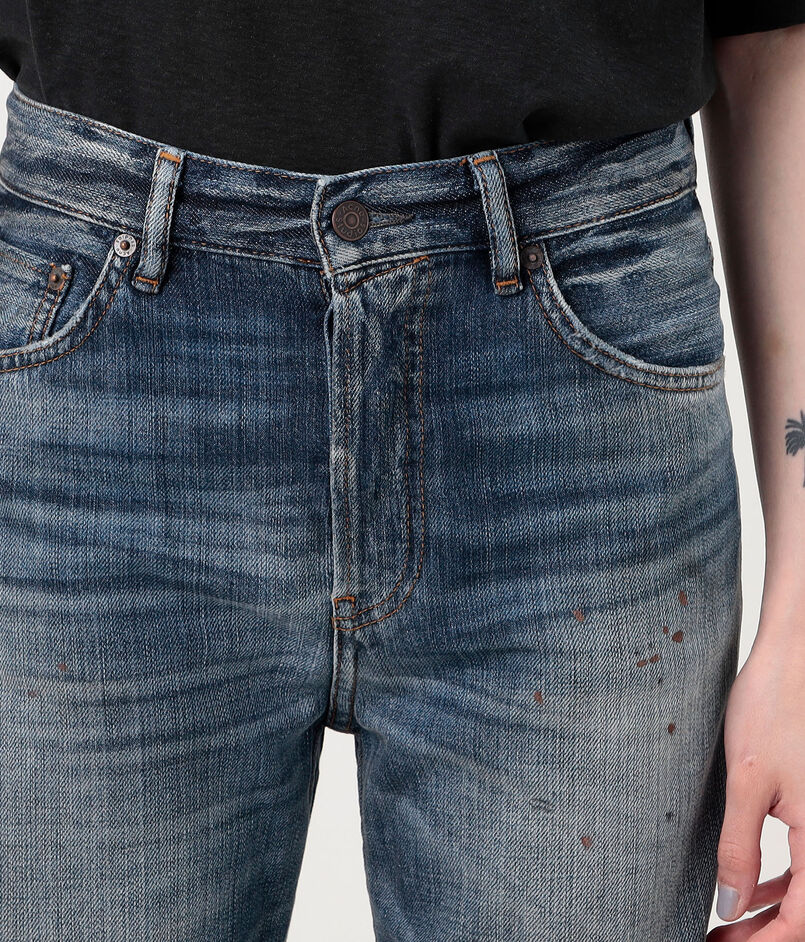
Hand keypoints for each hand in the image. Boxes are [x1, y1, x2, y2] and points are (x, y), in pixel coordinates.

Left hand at [707, 633, 804, 940]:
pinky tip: (748, 886)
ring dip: (772, 911)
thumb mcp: (748, 782)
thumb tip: (729, 906)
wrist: (795, 659)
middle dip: (767, 934)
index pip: (804, 921)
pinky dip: (780, 881)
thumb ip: (739, 848)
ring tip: (730, 923)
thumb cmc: (774, 710)